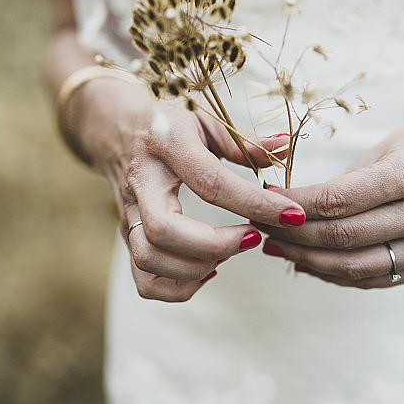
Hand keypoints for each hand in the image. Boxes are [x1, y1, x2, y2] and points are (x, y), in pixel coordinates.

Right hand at [73, 77, 305, 300]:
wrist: (113, 125)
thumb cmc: (168, 120)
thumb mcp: (206, 116)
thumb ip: (245, 141)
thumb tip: (284, 149)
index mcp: (167, 144)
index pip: (209, 182)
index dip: (254, 203)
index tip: (291, 215)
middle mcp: (142, 181)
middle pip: (165, 230)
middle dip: (217, 245)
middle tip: (254, 237)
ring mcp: (129, 211)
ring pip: (150, 258)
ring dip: (198, 267)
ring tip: (231, 251)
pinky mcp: (126, 234)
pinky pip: (143, 279)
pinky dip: (178, 287)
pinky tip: (208, 268)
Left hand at [255, 118, 403, 288]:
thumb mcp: (378, 151)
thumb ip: (338, 186)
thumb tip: (285, 212)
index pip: (337, 201)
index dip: (293, 207)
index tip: (264, 203)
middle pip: (342, 237)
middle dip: (294, 236)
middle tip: (262, 228)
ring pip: (354, 267)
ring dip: (308, 261)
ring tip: (278, 249)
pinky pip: (371, 279)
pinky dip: (334, 273)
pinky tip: (307, 262)